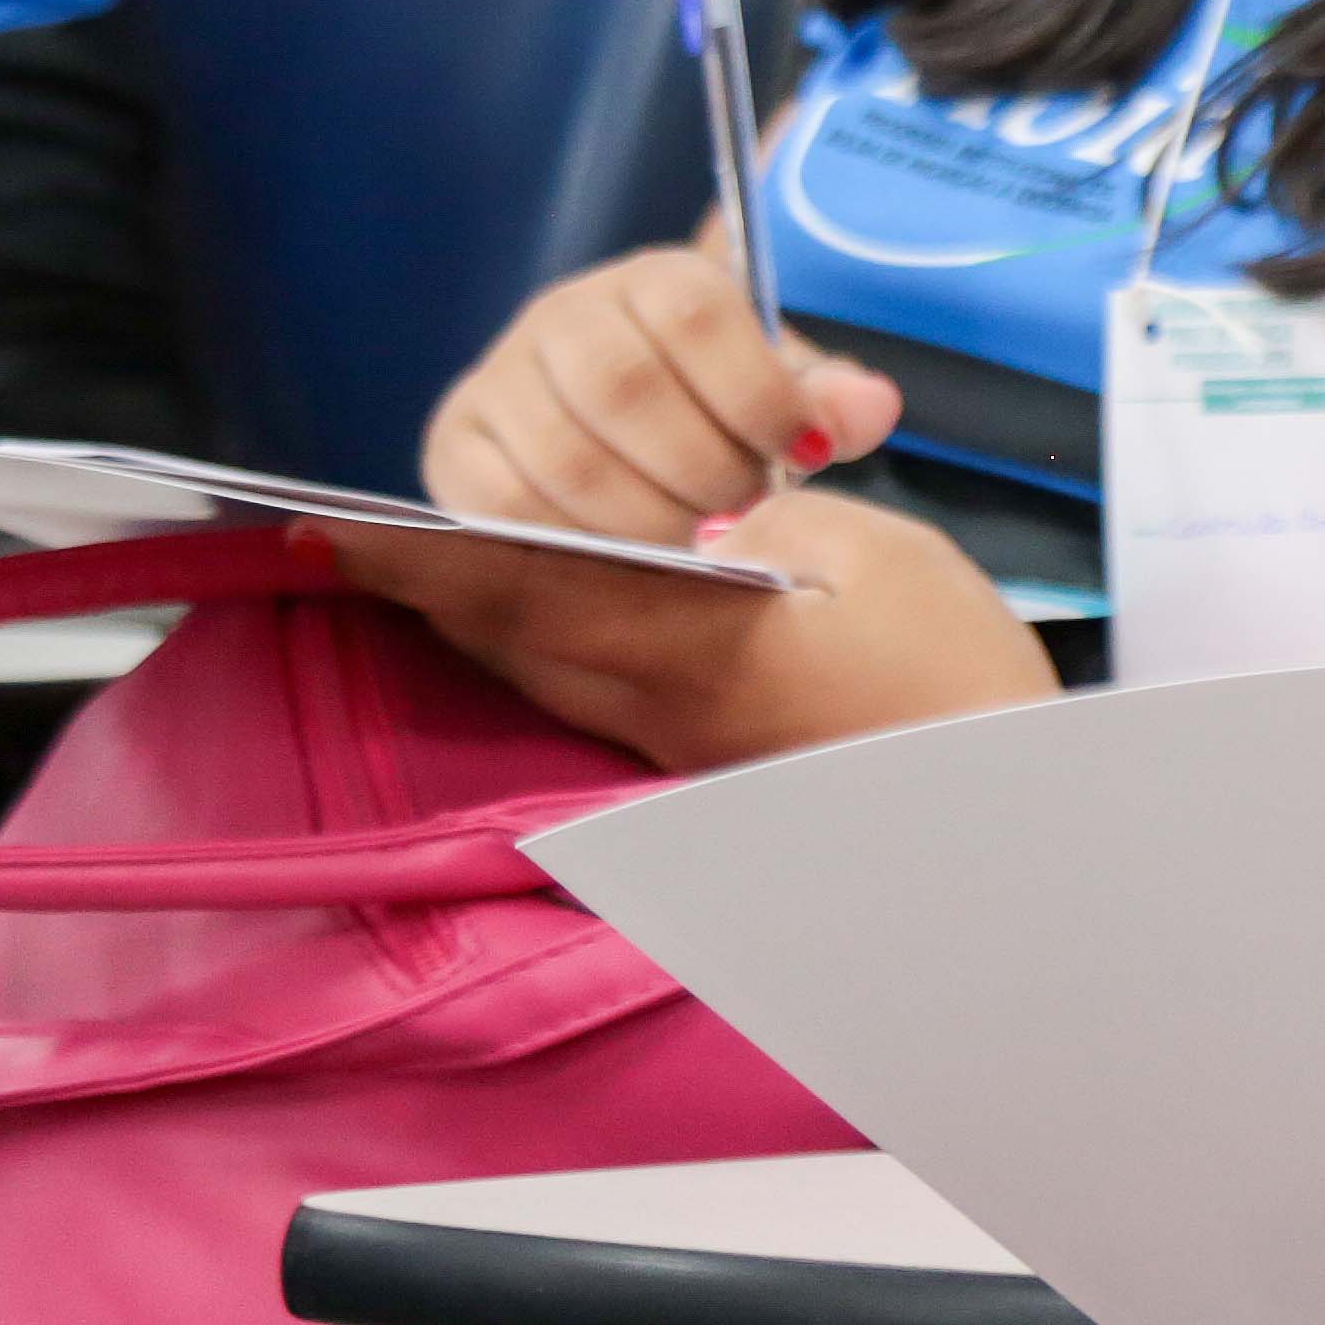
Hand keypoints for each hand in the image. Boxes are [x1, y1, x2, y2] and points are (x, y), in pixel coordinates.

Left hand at [333, 489, 1055, 774]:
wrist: (991, 803)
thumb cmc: (948, 670)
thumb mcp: (878, 554)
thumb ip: (770, 522)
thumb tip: (703, 520)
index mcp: (687, 641)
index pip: (520, 584)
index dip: (421, 555)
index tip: (332, 525)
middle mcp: (650, 699)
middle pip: (501, 632)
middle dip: (424, 580)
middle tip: (346, 536)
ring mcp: (663, 736)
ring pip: (528, 666)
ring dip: (467, 611)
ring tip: (417, 564)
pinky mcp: (686, 753)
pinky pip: (573, 687)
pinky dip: (525, 640)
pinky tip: (524, 614)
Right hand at [422, 249, 903, 543]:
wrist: (623, 442)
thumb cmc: (719, 414)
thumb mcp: (782, 394)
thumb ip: (829, 401)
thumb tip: (868, 409)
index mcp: (655, 280)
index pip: (698, 313)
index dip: (757, 392)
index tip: (801, 457)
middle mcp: (564, 315)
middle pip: (627, 388)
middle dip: (703, 471)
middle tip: (743, 520)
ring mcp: (499, 378)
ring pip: (568, 455)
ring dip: (646, 520)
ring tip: (697, 550)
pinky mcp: (456, 447)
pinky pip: (507, 505)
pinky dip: (577, 546)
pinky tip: (626, 566)